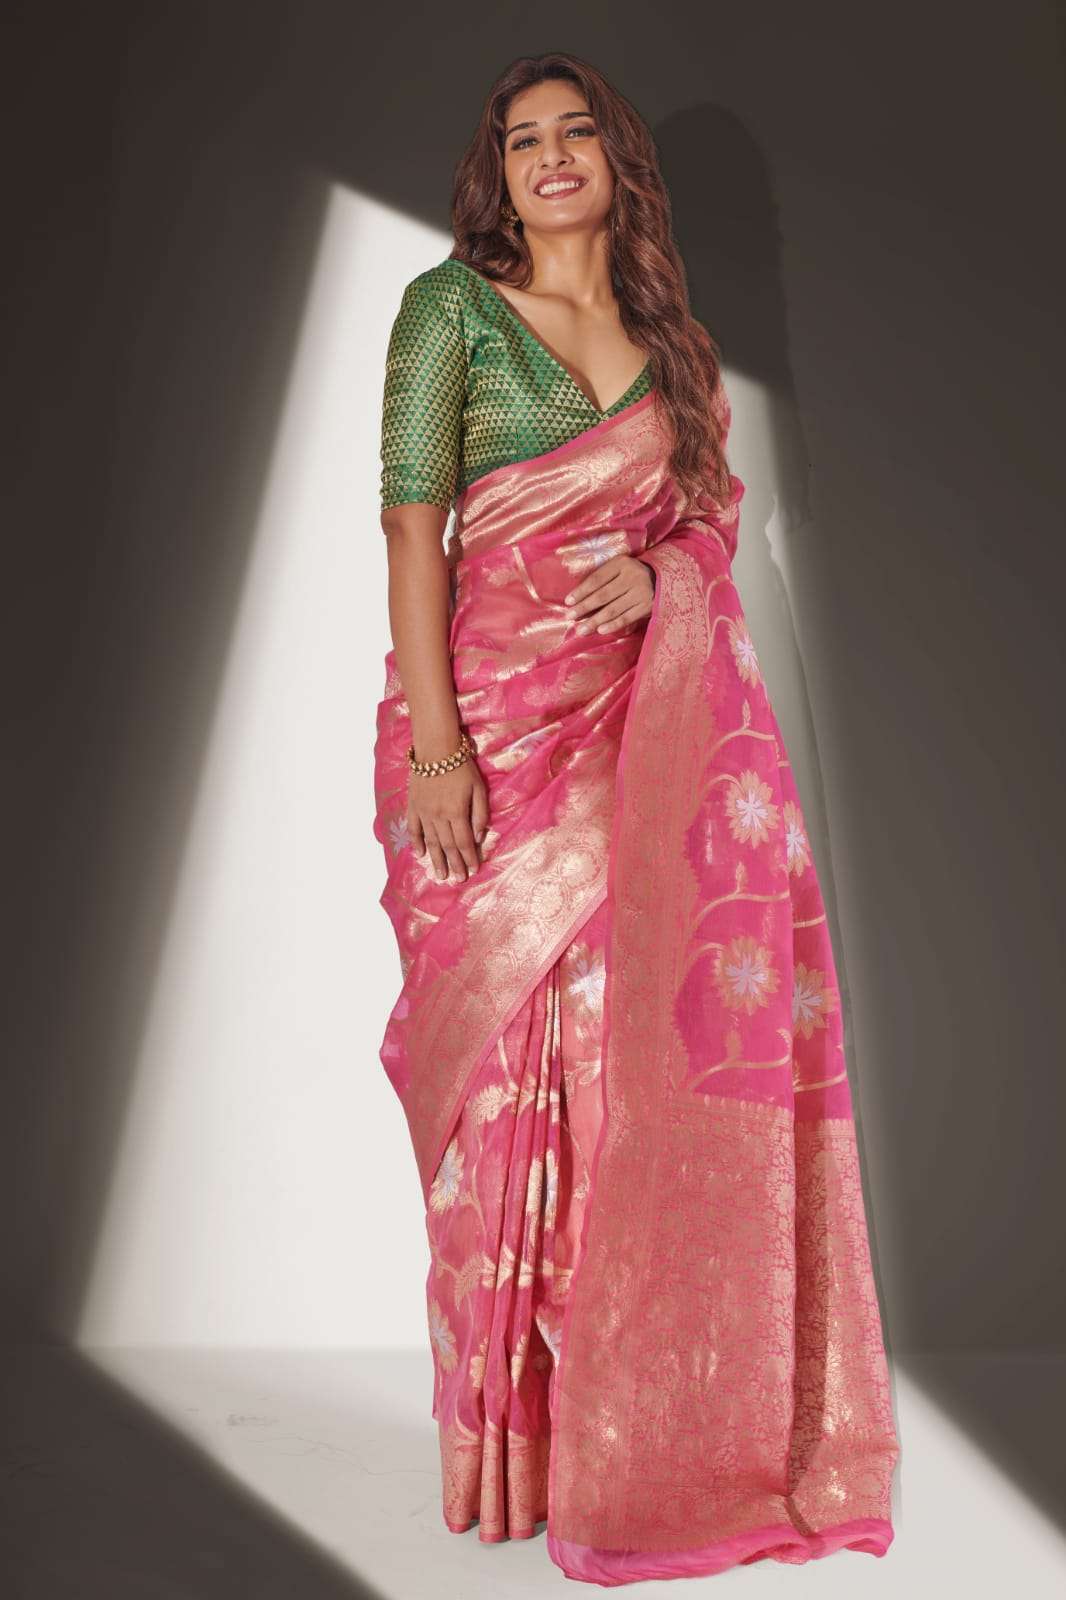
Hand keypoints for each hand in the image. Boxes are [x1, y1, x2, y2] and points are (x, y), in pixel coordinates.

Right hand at [408, 755, 488, 882]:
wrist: (435, 748)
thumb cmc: (462, 766)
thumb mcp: (479, 787)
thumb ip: (480, 813)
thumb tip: (479, 836)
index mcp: (457, 812)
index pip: (464, 842)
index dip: (469, 858)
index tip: (473, 870)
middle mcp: (439, 816)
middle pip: (448, 846)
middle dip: (454, 864)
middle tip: (457, 880)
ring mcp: (424, 812)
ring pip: (430, 842)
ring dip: (436, 860)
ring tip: (440, 875)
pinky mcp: (413, 806)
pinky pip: (413, 829)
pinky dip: (416, 842)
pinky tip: (420, 855)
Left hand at [563, 553, 655, 634]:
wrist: (663, 578)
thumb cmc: (633, 574)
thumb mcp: (619, 568)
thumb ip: (603, 577)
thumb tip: (578, 597)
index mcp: (621, 564)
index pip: (597, 579)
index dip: (581, 591)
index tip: (568, 602)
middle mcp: (632, 576)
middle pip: (603, 595)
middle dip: (584, 607)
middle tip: (570, 617)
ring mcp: (641, 592)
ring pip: (613, 609)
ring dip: (595, 620)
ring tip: (581, 630)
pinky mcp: (647, 606)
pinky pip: (627, 618)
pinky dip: (613, 625)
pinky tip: (601, 630)